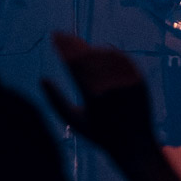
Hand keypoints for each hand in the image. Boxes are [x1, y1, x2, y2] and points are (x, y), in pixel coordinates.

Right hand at [42, 32, 158, 163]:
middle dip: (73, 43)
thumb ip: (56, 99)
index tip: (54, 36)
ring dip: (90, 48)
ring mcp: (126, 81)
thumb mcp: (74, 121)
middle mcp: (111, 86)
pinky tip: (100, 51)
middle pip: (88, 54)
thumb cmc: (100, 135)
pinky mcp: (139, 79)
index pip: (73, 62)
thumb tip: (42, 79)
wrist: (134, 144)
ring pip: (104, 54)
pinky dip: (110, 53)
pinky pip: (122, 59)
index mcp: (92, 96)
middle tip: (63, 35)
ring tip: (79, 47)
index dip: (63, 46)